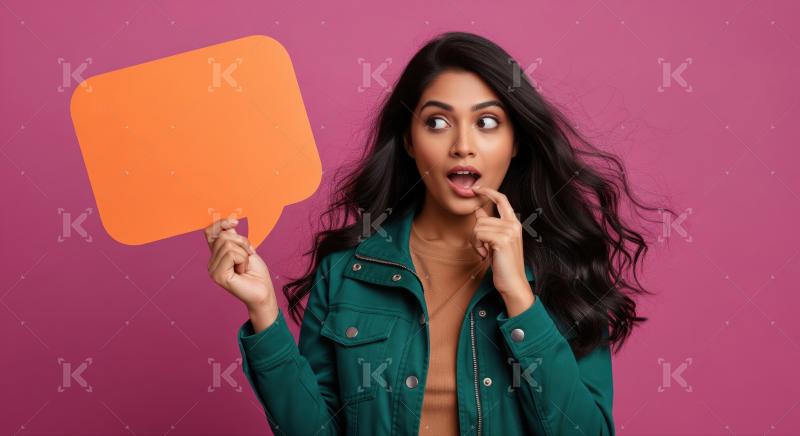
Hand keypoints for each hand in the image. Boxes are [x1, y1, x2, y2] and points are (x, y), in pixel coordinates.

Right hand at [204, 215, 276, 318]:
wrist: (263, 291)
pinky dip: (243, 260)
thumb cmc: (256, 272)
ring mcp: (213, 270)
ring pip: (228, 244)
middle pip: (223, 236)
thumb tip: (228, 222)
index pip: (210, 232)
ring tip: (244, 266)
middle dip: (242, 242)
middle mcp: (211, 262)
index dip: (221, 223)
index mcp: (216, 255)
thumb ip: (234, 237)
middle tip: (247, 257)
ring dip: (244, 253)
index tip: (235, 221)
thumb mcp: (245, 249)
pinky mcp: (218, 275)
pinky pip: (231, 254)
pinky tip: (242, 271)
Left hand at [470, 185, 531, 300]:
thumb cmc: (504, 264)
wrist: (513, 283)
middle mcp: (513, 224)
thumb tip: (478, 210)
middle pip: (482, 218)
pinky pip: (478, 234)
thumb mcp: (495, 242)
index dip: (489, 192)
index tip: (477, 189)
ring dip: (476, 242)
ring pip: (478, 226)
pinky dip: (477, 246)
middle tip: (483, 249)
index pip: (502, 200)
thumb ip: (489, 225)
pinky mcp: (502, 239)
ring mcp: (509, 231)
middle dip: (476, 235)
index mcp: (514, 223)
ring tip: (486, 253)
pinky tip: (486, 255)